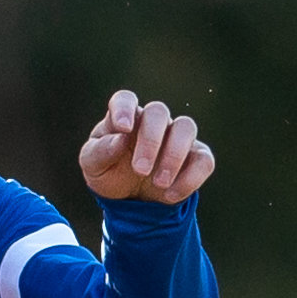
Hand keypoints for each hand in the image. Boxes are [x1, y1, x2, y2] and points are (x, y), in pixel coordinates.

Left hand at [79, 89, 213, 203]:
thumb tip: (120, 138)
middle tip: (140, 170)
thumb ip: (100, 151)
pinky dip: (190, 178)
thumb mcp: (92, 166)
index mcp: (124, 118)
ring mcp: (176, 137)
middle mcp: (152, 122)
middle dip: (150, 141)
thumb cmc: (108, 172)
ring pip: (186, 127)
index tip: (123, 128)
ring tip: (159, 183)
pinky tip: (171, 195)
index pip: (125, 99)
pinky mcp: (195, 158)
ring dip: (174, 155)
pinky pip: (204, 160)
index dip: (124, 108)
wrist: (128, 198)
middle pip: (158, 112)